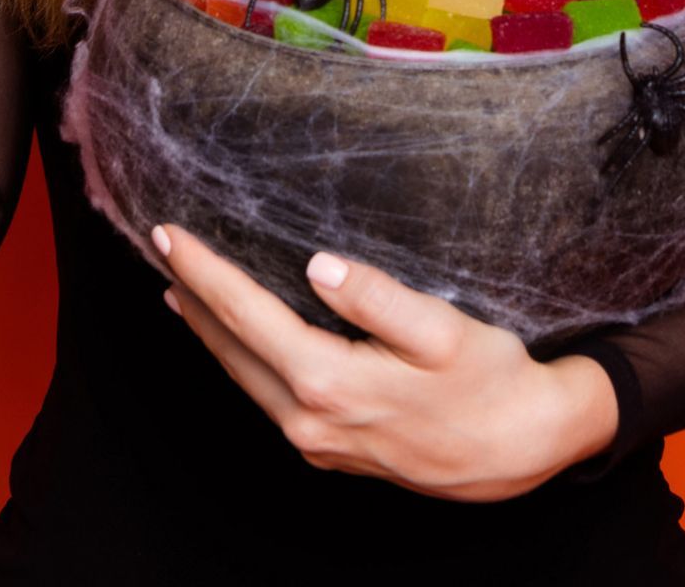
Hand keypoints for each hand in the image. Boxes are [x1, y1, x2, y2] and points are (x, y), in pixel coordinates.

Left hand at [151, 222, 618, 501]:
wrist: (521, 449)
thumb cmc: (489, 382)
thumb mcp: (441, 329)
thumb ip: (375, 297)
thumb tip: (317, 267)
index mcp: (331, 384)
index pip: (247, 316)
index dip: (204, 273)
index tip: (169, 235)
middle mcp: (312, 421)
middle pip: (233, 350)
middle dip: (194, 297)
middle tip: (163, 249)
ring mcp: (319, 442)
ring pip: (246, 377)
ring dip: (211, 332)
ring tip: (182, 292)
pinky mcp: (332, 449)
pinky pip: (269, 396)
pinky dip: (243, 360)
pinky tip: (239, 341)